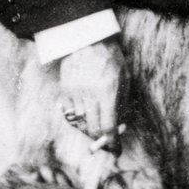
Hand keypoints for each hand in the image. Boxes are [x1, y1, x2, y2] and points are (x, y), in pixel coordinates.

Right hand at [58, 37, 125, 151]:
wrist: (88, 39)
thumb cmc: (110, 58)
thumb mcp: (124, 78)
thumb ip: (122, 102)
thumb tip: (119, 126)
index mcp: (107, 91)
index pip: (108, 127)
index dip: (112, 142)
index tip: (115, 150)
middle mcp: (89, 94)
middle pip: (92, 129)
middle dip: (100, 140)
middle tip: (105, 141)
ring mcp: (74, 92)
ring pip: (79, 123)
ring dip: (88, 130)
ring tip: (95, 128)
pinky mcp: (64, 89)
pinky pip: (68, 114)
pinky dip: (76, 120)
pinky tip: (83, 118)